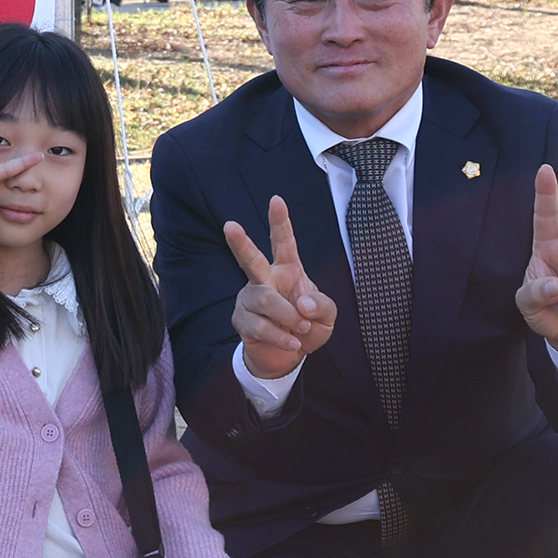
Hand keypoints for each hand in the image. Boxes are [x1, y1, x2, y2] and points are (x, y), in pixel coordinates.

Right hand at [224, 195, 336, 381]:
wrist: (286, 356)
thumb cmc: (307, 328)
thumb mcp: (327, 316)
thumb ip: (322, 305)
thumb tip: (301, 302)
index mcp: (287, 270)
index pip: (284, 242)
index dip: (280, 221)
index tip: (277, 200)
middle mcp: (264, 279)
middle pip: (251, 259)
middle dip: (240, 242)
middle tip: (230, 226)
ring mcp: (250, 299)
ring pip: (265, 300)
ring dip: (288, 318)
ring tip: (300, 329)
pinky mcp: (241, 320)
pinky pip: (260, 326)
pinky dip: (281, 336)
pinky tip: (291, 342)